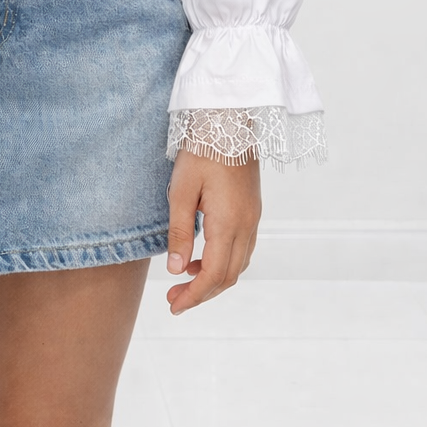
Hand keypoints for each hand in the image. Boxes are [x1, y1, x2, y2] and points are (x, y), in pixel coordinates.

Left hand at [165, 147, 260, 314]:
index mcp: (229, 224)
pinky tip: (204, 256)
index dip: (194, 296)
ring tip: (185, 279)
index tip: (173, 306)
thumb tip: (176, 270)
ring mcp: (253, 218)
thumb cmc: (201, 151)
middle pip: (229, 276)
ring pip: (239, 264)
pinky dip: (225, 262)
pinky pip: (243, 249)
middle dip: (202, 293)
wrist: (229, 120)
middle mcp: (247, 226)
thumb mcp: (181, 191)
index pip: (213, 276)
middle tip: (174, 298)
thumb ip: (180, 232)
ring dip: (214, 279)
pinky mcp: (253, 209)